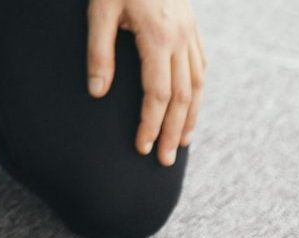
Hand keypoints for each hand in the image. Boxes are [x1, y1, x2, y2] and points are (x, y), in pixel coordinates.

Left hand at [86, 0, 205, 165]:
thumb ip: (99, 52)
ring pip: (197, 83)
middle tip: (165, 162)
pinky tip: (191, 107)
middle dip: (173, 131)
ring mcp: (190, 31)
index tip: (141, 148)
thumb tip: (97, 93)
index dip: (150, 124)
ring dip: (191, 116)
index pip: (158, 94)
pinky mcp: (191, 26)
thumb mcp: (99, 12)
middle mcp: (181, 37)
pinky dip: (197, 91)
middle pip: (182, 95)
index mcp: (159, 37)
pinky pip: (200, 65)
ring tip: (182, 144)